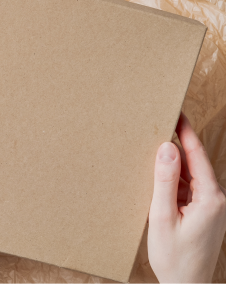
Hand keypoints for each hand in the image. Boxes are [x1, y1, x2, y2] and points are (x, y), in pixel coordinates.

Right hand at [148, 113, 225, 282]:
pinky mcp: (203, 214)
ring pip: (191, 176)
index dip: (186, 132)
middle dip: (178, 144)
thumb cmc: (174, 257)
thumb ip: (165, 181)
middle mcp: (216, 199)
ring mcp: (211, 207)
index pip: (197, 155)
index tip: (177, 112)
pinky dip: (174, 181)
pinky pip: (188, 189)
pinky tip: (157, 179)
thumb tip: (167, 148)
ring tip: (153, 149)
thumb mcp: (163, 216)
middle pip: (195, 163)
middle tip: (159, 123)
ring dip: (174, 164)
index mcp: (211, 198)